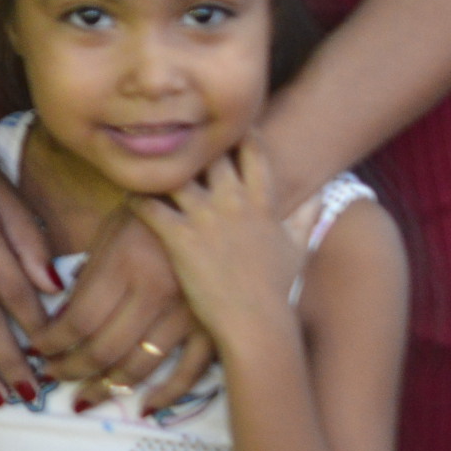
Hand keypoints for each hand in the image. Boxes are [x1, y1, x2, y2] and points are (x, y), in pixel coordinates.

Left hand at [31, 210, 218, 412]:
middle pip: (103, 348)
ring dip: (107, 387)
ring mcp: (189, 312)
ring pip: (140, 365)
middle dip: (71, 369)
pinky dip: (166, 394)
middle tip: (52, 377)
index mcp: (124, 264)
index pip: (78, 319)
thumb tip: (61, 321)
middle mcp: (155, 292)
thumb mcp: (111, 231)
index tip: (37, 351)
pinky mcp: (215, 325)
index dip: (53, 342)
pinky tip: (144, 406)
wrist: (216, 200)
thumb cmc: (154, 212)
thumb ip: (87, 277)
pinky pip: (190, 372)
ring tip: (84, 396)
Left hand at [131, 147, 301, 377]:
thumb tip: (321, 193)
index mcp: (263, 203)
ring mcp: (206, 218)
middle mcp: (234, 203)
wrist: (258, 325)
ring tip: (142, 166)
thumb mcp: (298, 248)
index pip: (252, 152)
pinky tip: (129, 198)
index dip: (237, 133)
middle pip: (209, 154)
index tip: (223, 125)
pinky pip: (149, 205)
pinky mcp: (181, 238)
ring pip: (175, 174)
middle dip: (191, 145)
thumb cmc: (277, 290)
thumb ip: (306, 216)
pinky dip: (136, 198)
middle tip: (171, 139)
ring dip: (158, 169)